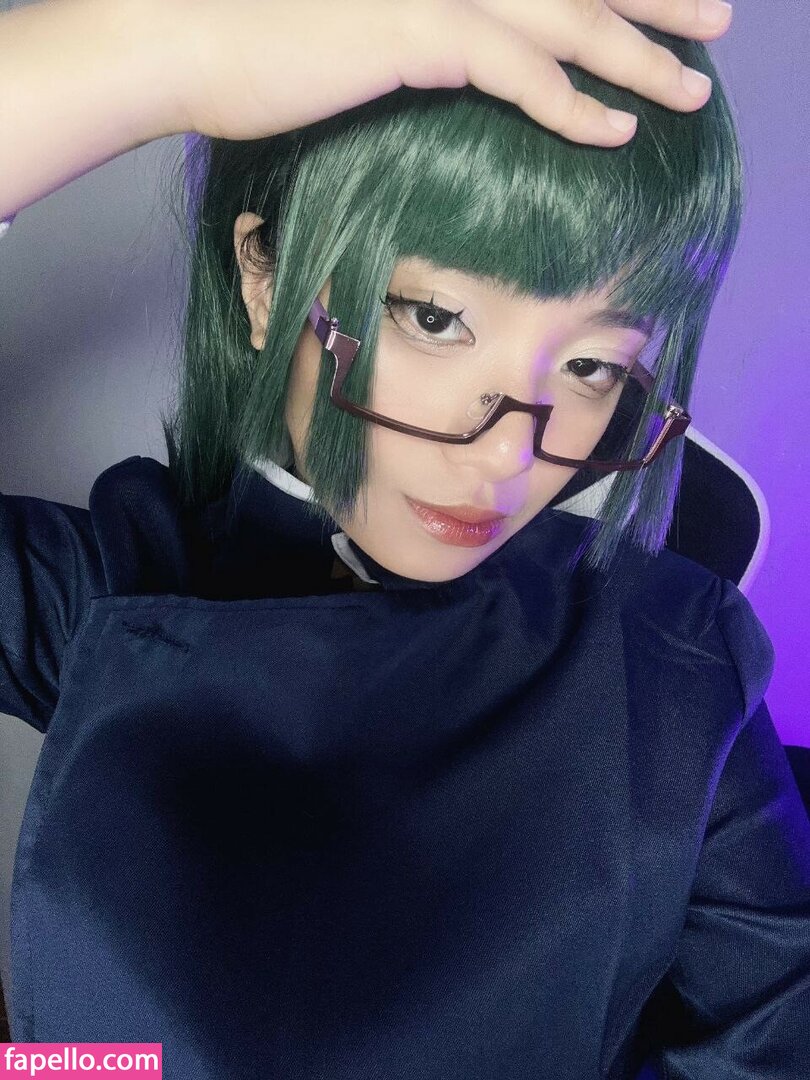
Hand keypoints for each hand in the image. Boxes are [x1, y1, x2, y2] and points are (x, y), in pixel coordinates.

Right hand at [168, 0, 731, 147]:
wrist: (176, 30)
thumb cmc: (241, 29)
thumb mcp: (339, 13)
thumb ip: (403, 21)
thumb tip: (442, 46)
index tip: (653, 3)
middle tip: (714, 26)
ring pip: (567, 17)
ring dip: (639, 56)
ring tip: (690, 90)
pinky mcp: (418, 29)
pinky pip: (522, 69)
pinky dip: (574, 102)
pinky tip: (616, 128)